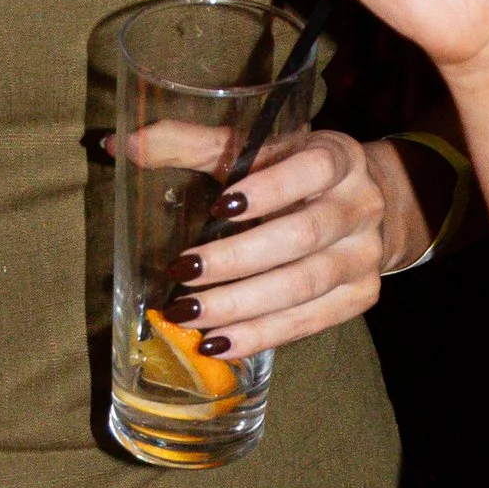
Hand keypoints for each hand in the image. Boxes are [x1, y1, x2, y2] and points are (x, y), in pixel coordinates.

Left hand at [158, 127, 411, 357]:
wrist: (367, 206)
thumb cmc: (294, 172)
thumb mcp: (257, 150)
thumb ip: (194, 144)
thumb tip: (121, 145)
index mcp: (337, 157)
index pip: (312, 170)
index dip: (269, 189)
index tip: (219, 208)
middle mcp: (360, 205)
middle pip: (302, 237)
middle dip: (237, 260)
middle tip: (181, 273)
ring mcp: (364, 255)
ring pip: (303, 286)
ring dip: (242, 306)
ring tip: (190, 316)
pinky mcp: (360, 296)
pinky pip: (310, 322)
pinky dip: (262, 335)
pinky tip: (219, 343)